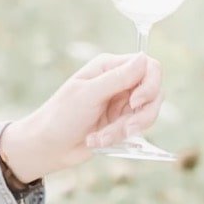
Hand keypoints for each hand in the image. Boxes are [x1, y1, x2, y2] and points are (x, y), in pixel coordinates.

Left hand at [0, 51, 164, 181]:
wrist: (49, 146)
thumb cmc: (61, 116)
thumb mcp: (89, 94)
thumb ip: (118, 78)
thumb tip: (144, 58)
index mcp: (109, 67)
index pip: (149, 67)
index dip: (150, 84)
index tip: (136, 102)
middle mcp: (119, 81)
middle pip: (155, 92)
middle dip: (141, 115)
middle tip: (125, 129)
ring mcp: (122, 102)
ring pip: (148, 114)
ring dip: (126, 129)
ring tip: (101, 138)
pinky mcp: (123, 121)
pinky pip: (137, 128)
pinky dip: (119, 137)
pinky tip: (97, 140)